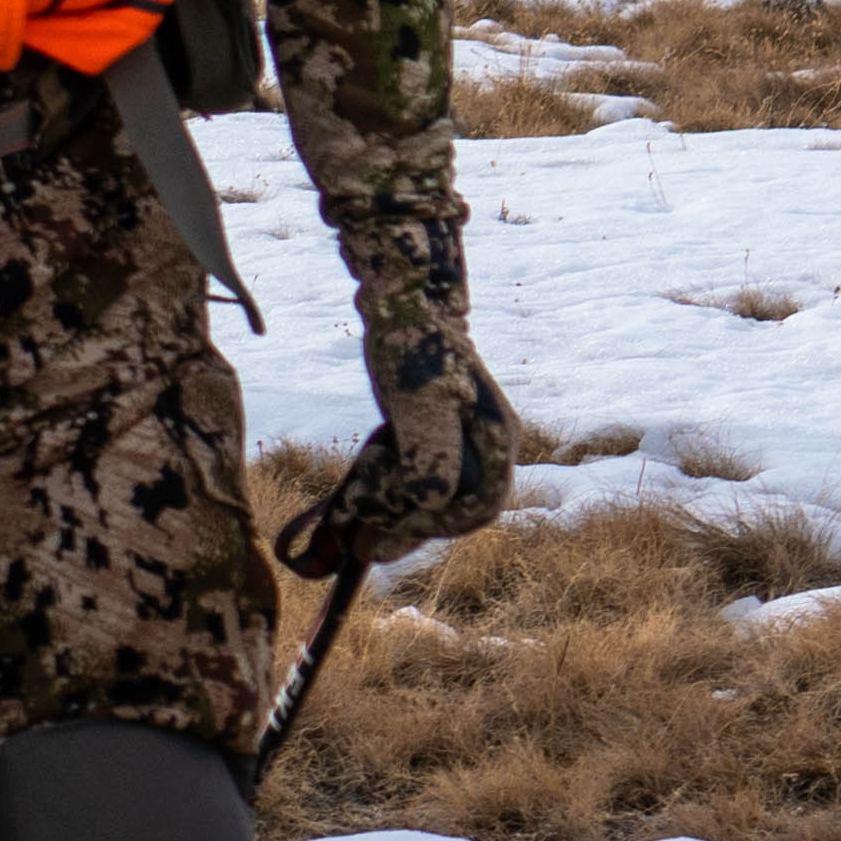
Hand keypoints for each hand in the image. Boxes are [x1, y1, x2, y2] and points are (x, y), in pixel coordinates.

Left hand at [309, 220, 519, 553]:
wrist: (403, 302)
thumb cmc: (415, 345)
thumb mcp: (421, 400)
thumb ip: (431, 453)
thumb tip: (432, 505)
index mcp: (494, 440)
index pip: (476, 507)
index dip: (434, 529)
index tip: (386, 538)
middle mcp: (482, 446)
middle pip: (450, 509)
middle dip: (405, 524)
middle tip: (358, 537)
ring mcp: (456, 441)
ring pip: (426, 498)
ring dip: (388, 510)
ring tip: (346, 510)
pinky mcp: (427, 436)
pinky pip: (410, 478)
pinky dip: (381, 491)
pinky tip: (349, 494)